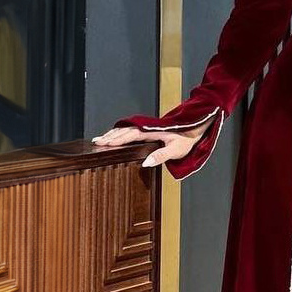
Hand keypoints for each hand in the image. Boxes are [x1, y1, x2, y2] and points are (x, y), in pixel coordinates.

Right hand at [91, 122, 210, 167]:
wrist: (195, 127)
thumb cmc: (187, 140)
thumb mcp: (176, 150)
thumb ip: (161, 156)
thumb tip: (145, 163)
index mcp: (152, 131)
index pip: (130, 135)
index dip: (116, 139)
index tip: (102, 143)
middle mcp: (147, 128)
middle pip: (124, 130)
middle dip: (109, 136)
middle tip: (95, 142)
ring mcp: (147, 127)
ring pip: (126, 129)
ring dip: (113, 133)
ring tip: (99, 139)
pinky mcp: (149, 129)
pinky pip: (131, 129)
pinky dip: (120, 132)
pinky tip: (114, 136)